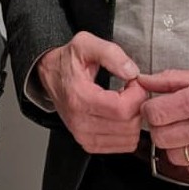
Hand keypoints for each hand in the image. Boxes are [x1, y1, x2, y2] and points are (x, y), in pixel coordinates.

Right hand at [36, 32, 144, 152]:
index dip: (138, 94)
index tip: (134, 81)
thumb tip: (131, 72)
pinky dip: (128, 131)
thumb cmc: (67, 61)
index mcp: (80, 97)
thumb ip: (110, 53)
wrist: (50, 74)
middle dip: (138, 106)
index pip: (123, 109)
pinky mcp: (88, 143)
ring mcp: (83, 135)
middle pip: (128, 126)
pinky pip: (122, 146)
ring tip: (125, 102)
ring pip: (128, 139)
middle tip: (131, 90)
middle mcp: (80, 121)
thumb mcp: (85, 44)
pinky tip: (120, 115)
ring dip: (134, 119)